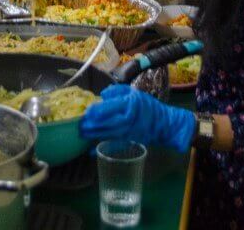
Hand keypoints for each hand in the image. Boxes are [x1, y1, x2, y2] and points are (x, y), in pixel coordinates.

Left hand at [79, 85, 195, 152]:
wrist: (163, 124)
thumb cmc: (147, 105)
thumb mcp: (133, 92)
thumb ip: (116, 92)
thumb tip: (102, 96)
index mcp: (129, 105)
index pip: (110, 108)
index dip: (96, 110)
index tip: (86, 111)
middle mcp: (128, 119)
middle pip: (107, 123)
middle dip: (92, 125)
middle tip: (79, 125)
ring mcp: (128, 132)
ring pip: (108, 134)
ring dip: (94, 135)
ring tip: (82, 134)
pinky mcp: (128, 141)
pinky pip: (114, 145)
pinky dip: (102, 148)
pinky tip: (91, 152)